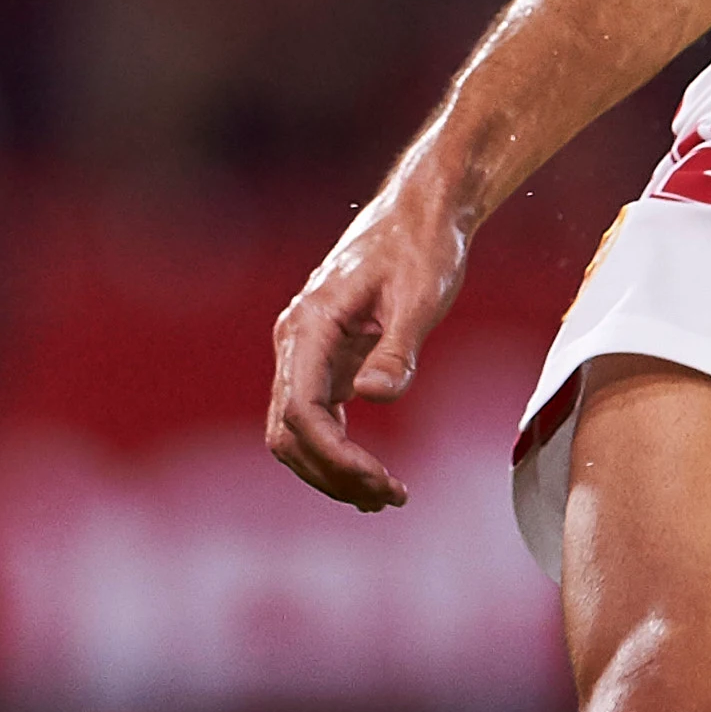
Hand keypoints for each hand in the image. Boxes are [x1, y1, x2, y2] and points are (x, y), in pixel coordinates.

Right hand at [266, 181, 471, 510]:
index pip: (298, 409)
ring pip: (296, 432)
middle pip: (288, 430)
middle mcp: (295, 342)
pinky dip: (338, 453)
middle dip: (332, 472)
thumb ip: (398, 350)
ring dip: (332, 470)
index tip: (377, 479)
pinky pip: (316, 419)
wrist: (419, 214)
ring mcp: (306, 354)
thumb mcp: (419, 297)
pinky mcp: (325, 362)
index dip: (332, 454)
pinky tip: (373, 477)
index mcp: (308, 325)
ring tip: (385, 497)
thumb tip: (376, 398)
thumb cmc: (422, 247)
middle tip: (389, 496)